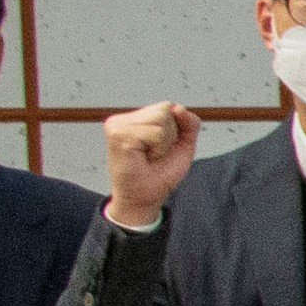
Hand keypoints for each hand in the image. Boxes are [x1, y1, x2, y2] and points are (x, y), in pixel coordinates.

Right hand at [103, 102, 200, 229]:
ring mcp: (117, 125)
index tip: (159, 149)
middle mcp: (123, 119)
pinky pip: (156, 132)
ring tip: (149, 156)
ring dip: (163, 143)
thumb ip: (188, 123)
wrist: (145, 198)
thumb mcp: (183, 145)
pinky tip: (144, 157)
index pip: (168, 107)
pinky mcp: (118, 134)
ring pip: (162, 119)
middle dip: (169, 136)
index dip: (174, 131)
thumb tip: (179, 107)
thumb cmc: (159, 174)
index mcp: (135, 120)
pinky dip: (158, 148)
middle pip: (165, 109)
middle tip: (153, 154)